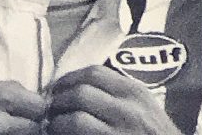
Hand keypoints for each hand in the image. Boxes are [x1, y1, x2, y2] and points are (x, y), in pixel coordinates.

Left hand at [45, 64, 180, 134]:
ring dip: (54, 123)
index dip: (67, 79)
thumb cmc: (153, 133)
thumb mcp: (144, 105)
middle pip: (80, 93)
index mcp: (135, 92)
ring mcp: (116, 133)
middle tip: (48, 109)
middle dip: (56, 101)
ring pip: (72, 120)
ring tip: (51, 127)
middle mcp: (126, 109)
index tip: (57, 88)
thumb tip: (82, 85)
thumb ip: (120, 93)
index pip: (94, 73)